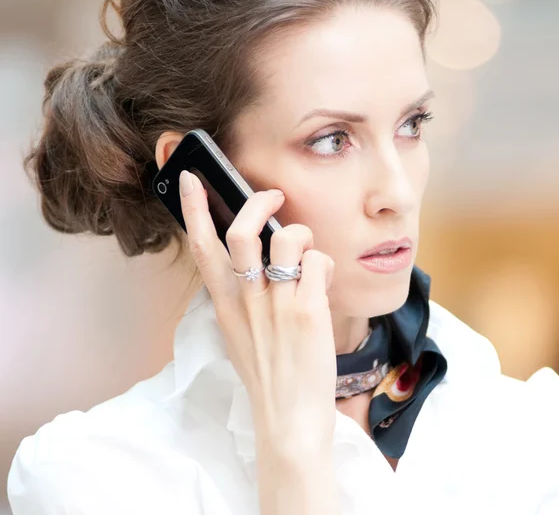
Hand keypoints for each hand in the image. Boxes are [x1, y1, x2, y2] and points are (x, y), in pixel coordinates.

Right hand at [178, 170, 336, 452]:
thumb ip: (244, 298)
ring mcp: (278, 304)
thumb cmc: (269, 376)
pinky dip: (325, 264)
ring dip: (303, 235)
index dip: (194, 209)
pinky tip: (325, 284)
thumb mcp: (240, 335)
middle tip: (275, 196)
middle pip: (244, 233)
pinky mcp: (308, 311)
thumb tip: (266, 262)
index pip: (202, 248)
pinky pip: (318, 262)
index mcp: (226, 305)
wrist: (288, 421)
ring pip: (288, 239)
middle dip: (259, 202)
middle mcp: (247, 300)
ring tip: (309, 255)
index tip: (190, 180)